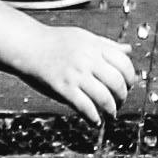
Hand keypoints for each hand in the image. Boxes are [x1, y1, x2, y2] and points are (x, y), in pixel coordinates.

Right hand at [25, 23, 141, 129]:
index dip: (130, 77)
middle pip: (117, 82)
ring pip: (104, 97)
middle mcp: (88, 60)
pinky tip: (95, 121)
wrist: (27, 46)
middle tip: (119, 102)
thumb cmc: (55, 41)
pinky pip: (84, 107)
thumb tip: (128, 50)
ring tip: (110, 114)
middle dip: (122, 96)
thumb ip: (106, 45)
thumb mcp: (84, 37)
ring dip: (111, 109)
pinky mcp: (63, 88)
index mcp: (95, 46)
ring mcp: (75, 74)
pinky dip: (93, 117)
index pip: (124, 63)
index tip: (128, 85)